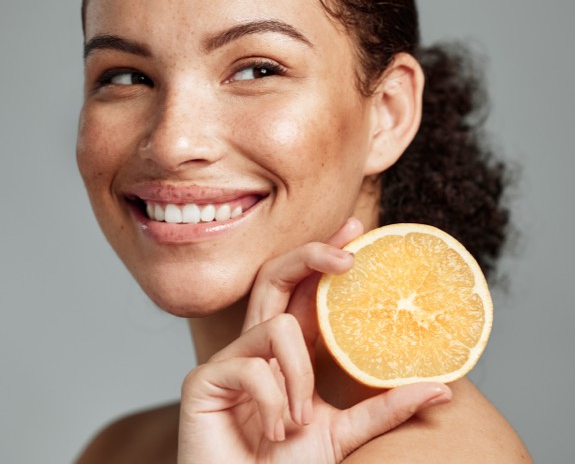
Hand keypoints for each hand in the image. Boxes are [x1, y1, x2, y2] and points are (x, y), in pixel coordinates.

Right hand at [177, 219, 451, 462]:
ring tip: (299, 419)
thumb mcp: (345, 431)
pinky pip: (252, 367)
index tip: (357, 229)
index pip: (306, 287)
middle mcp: (259, 344)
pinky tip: (272, 432)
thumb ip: (385, 406)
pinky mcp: (204, 378)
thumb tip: (443, 388)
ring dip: (299, 376)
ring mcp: (231, 358)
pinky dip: (272, 403)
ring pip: (277, 325)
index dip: (325, 252)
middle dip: (312, 254)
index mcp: (288, 350)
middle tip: (350, 258)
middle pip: (278, 274)